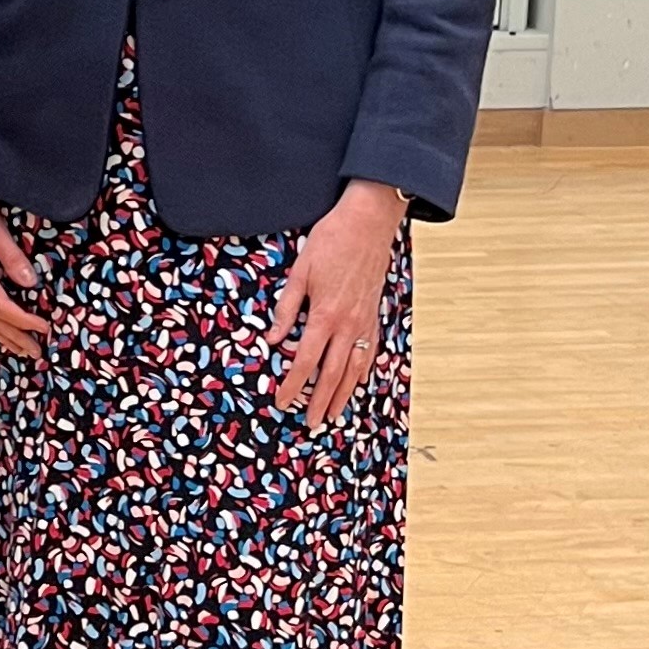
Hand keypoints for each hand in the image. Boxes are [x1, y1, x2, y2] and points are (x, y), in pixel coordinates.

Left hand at [270, 178, 405, 427]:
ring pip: (354, 369)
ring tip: (333, 415)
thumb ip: (287, 307)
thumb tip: (273, 339)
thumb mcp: (300, 271)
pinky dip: (362, 374)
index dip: (292, 385)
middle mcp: (347, 326)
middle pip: (332, 374)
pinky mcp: (374, 316)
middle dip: (319, 402)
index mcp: (324, 315)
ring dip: (343, 396)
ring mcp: (364, 323)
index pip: (304, 361)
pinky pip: (369, 353)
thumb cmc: (331, 242)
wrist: (368, 224)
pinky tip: (356, 383)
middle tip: (310, 424)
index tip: (282, 403)